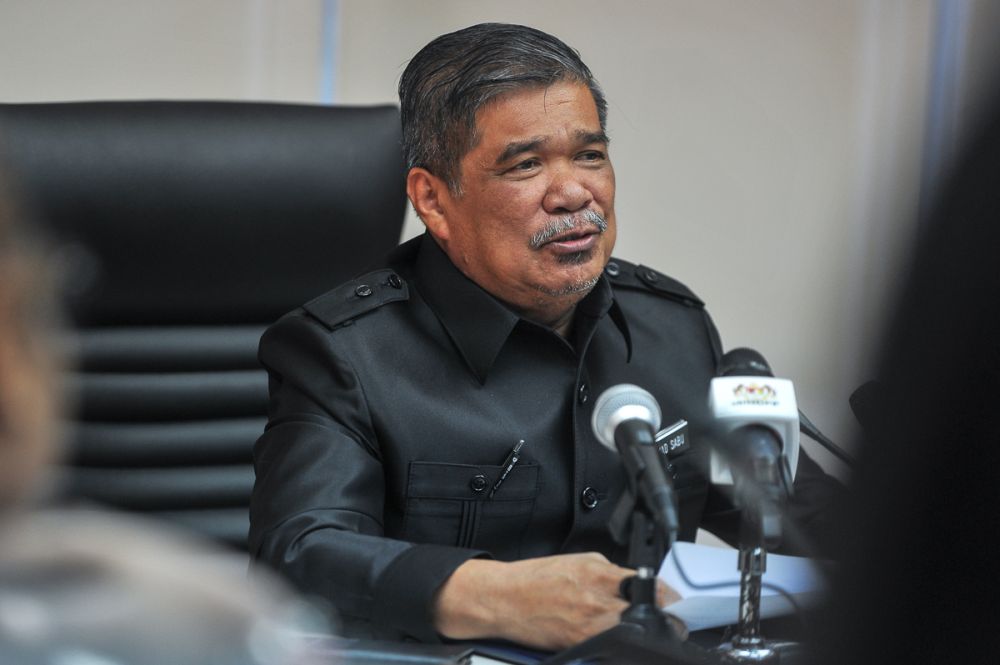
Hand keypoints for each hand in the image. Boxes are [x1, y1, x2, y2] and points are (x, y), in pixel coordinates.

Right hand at [432, 552, 681, 650]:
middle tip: (667, 621)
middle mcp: (598, 599)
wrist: (504, 598)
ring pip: (633, 631)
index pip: (650, 586)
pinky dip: (618, 641)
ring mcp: (590, 625)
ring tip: (637, 628)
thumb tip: (635, 584)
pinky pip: (611, 644)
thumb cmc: (536, 579)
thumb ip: (609, 572)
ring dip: (640, 631)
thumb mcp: (578, 561)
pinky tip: (614, 636)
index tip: (675, 602)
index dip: (668, 597)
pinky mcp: (580, 643)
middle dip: (661, 618)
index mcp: (599, 572)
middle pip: (648, 613)